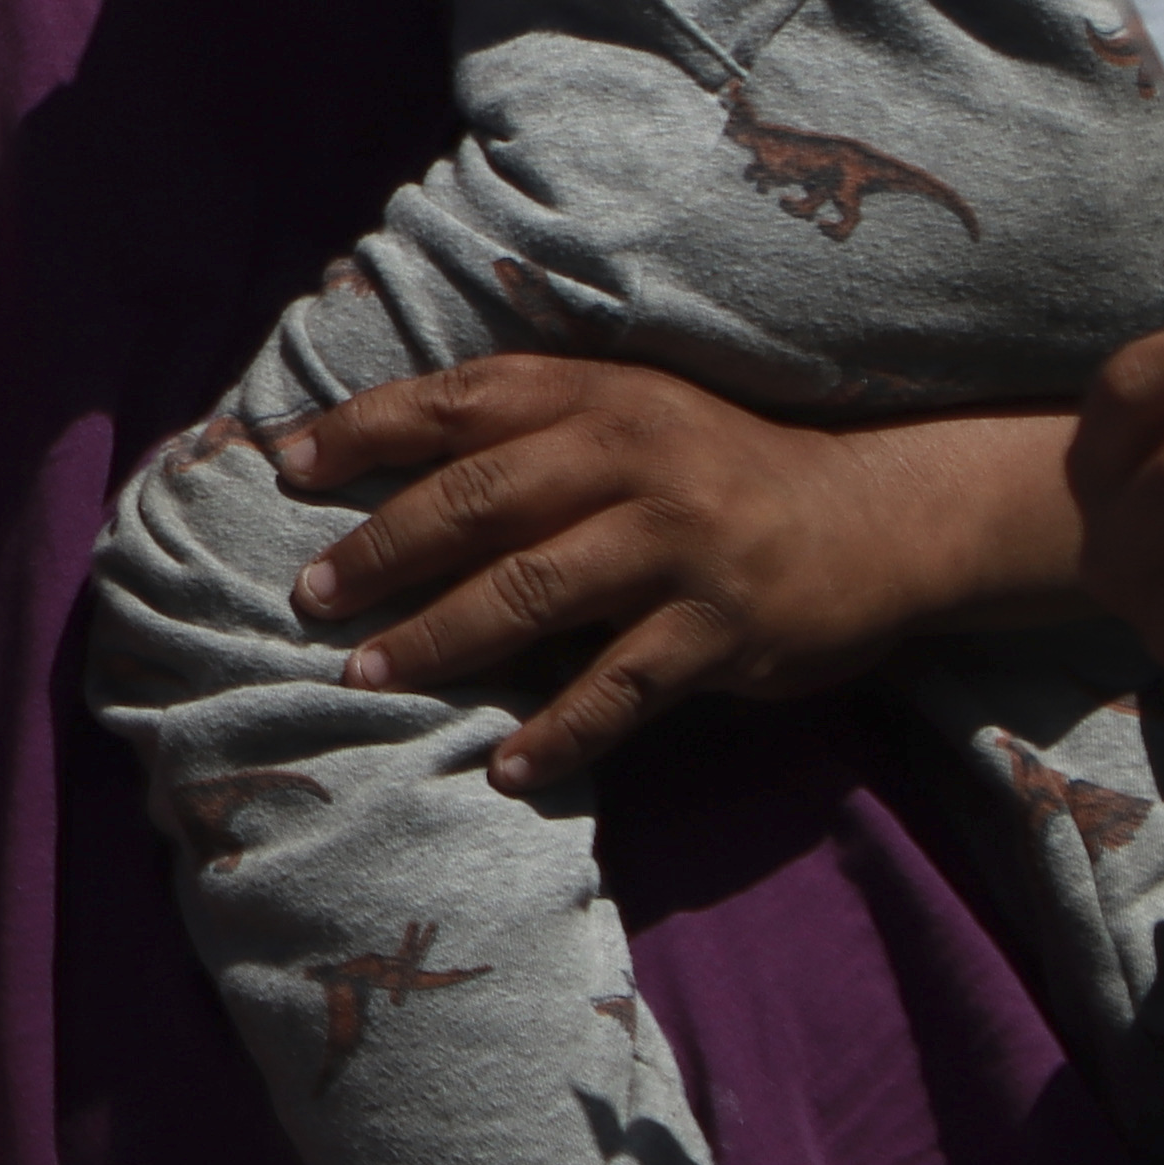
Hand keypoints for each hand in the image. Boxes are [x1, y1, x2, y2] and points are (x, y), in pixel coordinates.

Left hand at [279, 363, 1072, 794]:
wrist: (879, 518)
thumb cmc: (718, 470)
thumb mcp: (630, 417)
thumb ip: (524, 433)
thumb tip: (379, 473)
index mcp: (597, 397)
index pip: (457, 401)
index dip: (363, 429)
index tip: (284, 466)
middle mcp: (633, 459)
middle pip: (477, 501)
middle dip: (381, 551)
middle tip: (310, 598)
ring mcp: (679, 545)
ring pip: (532, 592)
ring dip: (441, 641)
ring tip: (370, 676)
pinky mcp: (721, 628)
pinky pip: (620, 688)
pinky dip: (558, 732)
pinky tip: (505, 768)